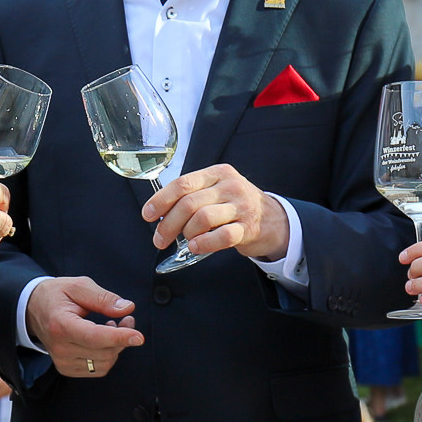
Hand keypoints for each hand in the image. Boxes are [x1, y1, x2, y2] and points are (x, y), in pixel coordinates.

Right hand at [24, 276, 144, 377]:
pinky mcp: (67, 369)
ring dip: (116, 347)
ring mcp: (62, 361)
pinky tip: (103, 340)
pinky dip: (107, 355)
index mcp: (61, 325)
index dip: (119, 337)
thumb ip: (103, 298)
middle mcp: (60, 348)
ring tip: (112, 326)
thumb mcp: (79, 286)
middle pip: (104, 352)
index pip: (94, 337)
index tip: (139, 336)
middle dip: (122, 337)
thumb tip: (127, 308)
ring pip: (104, 363)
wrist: (33, 309)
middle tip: (127, 318)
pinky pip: (98, 369)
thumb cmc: (56, 295)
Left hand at [141, 164, 287, 260]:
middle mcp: (229, 186)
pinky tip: (195, 247)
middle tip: (160, 239)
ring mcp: (241, 206)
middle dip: (168, 224)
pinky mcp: (249, 227)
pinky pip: (222, 236)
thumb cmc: (236, 206)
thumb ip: (192, 196)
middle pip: (189, 203)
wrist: (274, 219)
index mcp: (217, 174)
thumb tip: (158, 211)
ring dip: (186, 234)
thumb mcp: (217, 191)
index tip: (148, 214)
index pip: (183, 183)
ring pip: (203, 218)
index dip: (161, 200)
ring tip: (183, 242)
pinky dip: (204, 243)